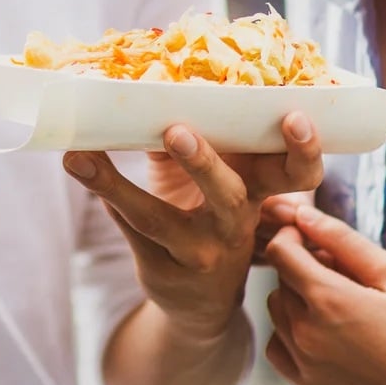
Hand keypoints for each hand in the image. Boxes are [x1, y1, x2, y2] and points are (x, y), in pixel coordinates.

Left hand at [65, 114, 321, 342]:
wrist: (200, 301)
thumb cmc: (208, 220)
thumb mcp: (216, 184)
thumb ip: (194, 141)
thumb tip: (153, 83)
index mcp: (258, 193)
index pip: (297, 173)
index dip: (304, 149)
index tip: (296, 117)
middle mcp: (235, 226)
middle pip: (228, 195)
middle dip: (202, 162)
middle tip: (175, 130)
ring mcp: (199, 255)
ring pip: (155, 219)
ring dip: (115, 185)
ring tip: (80, 157)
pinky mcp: (162, 272)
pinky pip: (128, 230)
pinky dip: (104, 197)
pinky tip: (81, 167)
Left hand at [261, 198, 385, 384]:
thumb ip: (342, 239)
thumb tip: (302, 214)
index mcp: (328, 300)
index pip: (280, 251)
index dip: (292, 235)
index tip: (313, 237)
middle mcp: (306, 334)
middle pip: (280, 281)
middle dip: (303, 267)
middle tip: (345, 275)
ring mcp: (304, 365)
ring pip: (276, 312)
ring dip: (297, 299)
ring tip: (342, 305)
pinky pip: (278, 346)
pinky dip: (290, 333)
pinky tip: (326, 332)